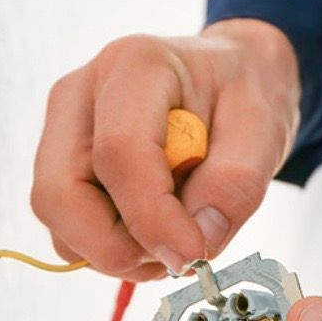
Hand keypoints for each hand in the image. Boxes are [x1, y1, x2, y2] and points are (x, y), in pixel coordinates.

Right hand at [30, 19, 299, 279]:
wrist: (226, 80)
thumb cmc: (241, 97)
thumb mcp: (263, 129)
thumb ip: (237, 183)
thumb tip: (199, 244)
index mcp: (135, 65)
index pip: (119, 152)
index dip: (152, 217)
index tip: (193, 255)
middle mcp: (79, 93)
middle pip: (61, 193)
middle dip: (119, 246)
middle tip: (180, 253)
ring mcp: (60, 130)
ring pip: (58, 219)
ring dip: (116, 252)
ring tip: (174, 235)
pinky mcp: (58, 165)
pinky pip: (66, 231)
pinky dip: (108, 250)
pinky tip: (152, 232)